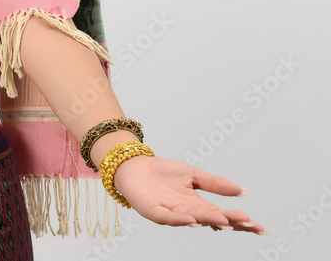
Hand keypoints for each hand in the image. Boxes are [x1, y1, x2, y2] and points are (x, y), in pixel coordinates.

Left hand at [110, 155, 265, 233]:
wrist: (133, 165)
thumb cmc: (161, 172)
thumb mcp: (193, 174)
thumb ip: (215, 184)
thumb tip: (242, 192)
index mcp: (197, 205)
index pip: (222, 214)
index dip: (239, 220)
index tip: (259, 226)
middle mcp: (186, 212)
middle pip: (211, 219)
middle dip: (230, 222)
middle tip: (249, 224)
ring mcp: (169, 212)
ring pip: (193, 218)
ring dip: (208, 220)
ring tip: (225, 220)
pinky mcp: (153, 210)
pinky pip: (167, 217)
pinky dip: (180, 220)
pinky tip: (192, 220)